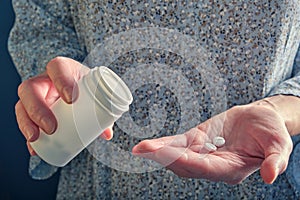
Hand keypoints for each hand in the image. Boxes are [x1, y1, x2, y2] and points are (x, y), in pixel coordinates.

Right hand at [15, 57, 112, 154]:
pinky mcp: (32, 112)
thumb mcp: (97, 93)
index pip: (57, 67)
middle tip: (51, 128)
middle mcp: (44, 80)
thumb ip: (104, 110)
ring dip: (26, 123)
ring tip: (35, 139)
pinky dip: (28, 137)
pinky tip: (34, 149)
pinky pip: (24, 122)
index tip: (71, 99)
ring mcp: (36, 96)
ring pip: (21, 105)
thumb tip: (106, 133)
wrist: (83, 90)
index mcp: (63, 69)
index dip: (61, 80)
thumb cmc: (90, 88)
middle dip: (38, 109)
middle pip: (30, 88)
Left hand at [132, 104, 292, 183]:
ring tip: (141, 148)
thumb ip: (274, 160)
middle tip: (146, 150)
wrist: (260, 119)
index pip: (207, 168)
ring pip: (178, 156)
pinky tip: (149, 145)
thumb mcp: (279, 144)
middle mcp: (214, 165)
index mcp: (232, 168)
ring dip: (159, 153)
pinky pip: (178, 144)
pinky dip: (164, 144)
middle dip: (165, 158)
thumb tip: (270, 176)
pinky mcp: (197, 140)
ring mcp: (203, 153)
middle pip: (186, 165)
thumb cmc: (271, 132)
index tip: (169, 155)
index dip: (188, 161)